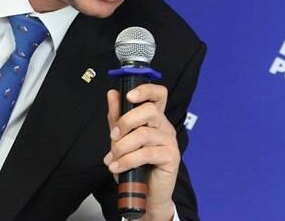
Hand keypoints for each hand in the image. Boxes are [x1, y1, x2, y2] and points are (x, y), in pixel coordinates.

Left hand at [105, 84, 178, 220]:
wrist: (143, 193)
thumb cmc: (133, 165)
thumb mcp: (120, 139)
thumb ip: (116, 117)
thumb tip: (112, 93)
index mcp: (154, 118)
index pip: (158, 94)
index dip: (145, 90)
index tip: (128, 96)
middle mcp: (164, 126)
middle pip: (149, 110)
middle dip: (125, 122)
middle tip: (113, 137)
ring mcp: (170, 141)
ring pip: (144, 133)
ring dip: (122, 147)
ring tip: (112, 158)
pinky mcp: (172, 156)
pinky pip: (146, 153)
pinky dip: (127, 160)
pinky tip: (117, 167)